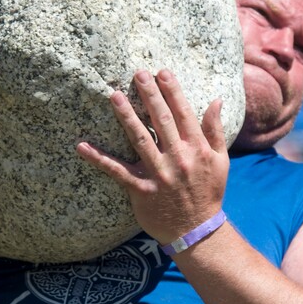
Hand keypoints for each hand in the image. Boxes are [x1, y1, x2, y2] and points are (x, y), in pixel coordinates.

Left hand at [77, 69, 227, 244]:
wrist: (196, 231)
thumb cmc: (208, 193)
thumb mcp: (220, 161)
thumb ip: (216, 130)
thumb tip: (215, 100)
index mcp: (197, 149)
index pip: (183, 114)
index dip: (172, 91)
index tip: (162, 73)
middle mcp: (178, 158)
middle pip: (162, 121)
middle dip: (150, 96)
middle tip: (138, 74)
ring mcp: (158, 174)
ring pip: (139, 140)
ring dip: (126, 117)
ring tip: (114, 96)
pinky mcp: (141, 189)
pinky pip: (117, 171)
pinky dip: (98, 158)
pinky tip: (81, 145)